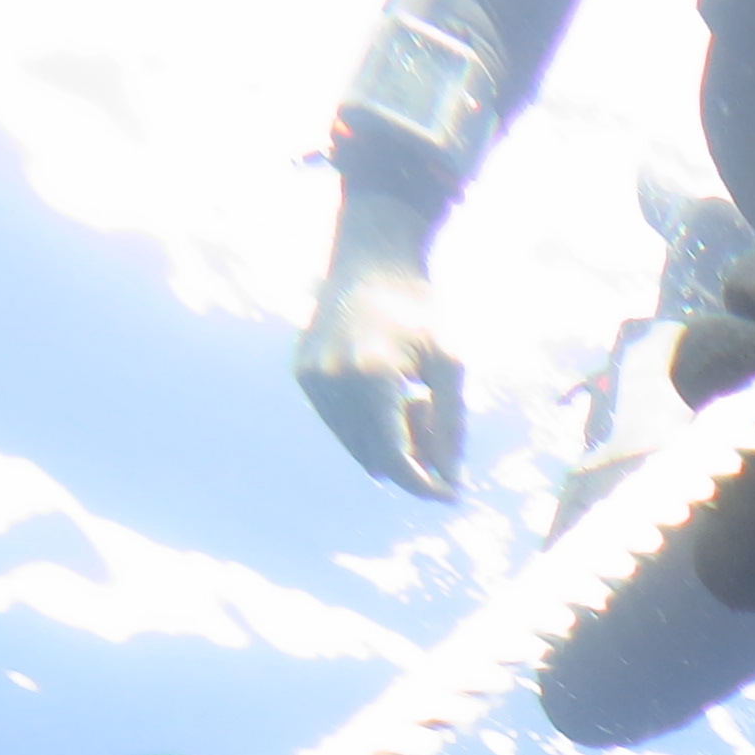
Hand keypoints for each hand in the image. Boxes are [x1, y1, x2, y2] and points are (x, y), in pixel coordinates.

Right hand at [297, 245, 464, 499]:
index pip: (395, 458)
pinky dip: (366, 424)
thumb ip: (452, 424)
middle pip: (377, 458)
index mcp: (372, 375)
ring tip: (407, 395)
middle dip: (413, 454)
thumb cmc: (420, 310)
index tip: (451, 494)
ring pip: (357, 447)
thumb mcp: (450, 362)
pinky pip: (340, 426)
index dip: (425, 484)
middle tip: (429, 410)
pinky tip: (383, 387)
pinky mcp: (303, 374)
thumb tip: (450, 481)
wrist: (372, 261)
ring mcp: (312, 377)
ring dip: (389, 440)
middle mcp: (333, 379)